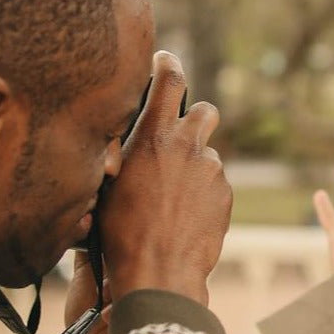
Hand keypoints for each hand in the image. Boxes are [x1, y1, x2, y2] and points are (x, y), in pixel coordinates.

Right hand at [95, 51, 230, 304]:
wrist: (159, 272)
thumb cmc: (121, 232)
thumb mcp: (107, 184)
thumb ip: (120, 152)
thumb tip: (120, 138)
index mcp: (153, 135)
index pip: (169, 78)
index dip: (168, 64)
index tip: (165, 60)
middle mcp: (188, 146)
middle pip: (204, 111)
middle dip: (193, 119)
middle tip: (177, 137)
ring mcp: (211, 171)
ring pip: (208, 154)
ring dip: (194, 165)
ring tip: (172, 195)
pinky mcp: (225, 195)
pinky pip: (214, 184)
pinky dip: (202, 193)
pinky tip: (183, 217)